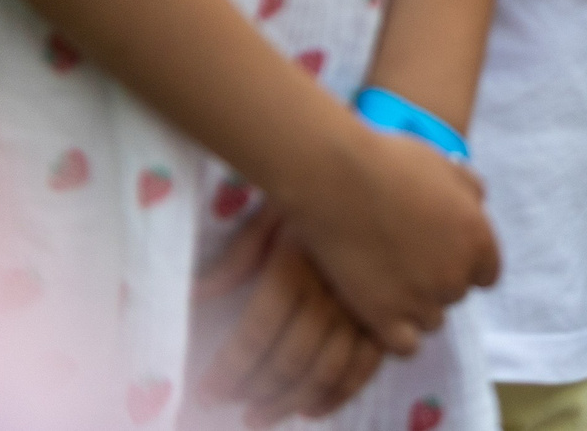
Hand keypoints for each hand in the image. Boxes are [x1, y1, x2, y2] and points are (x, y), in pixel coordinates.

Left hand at [195, 208, 383, 426]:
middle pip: (289, 358)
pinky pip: (366, 365)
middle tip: (232, 409)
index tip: (207, 391)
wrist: (381, 179)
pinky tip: (313, 410)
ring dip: (291, 401)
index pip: (257, 333)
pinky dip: (340, 394)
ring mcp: (365, 307)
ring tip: (261, 416)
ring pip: (326, 369)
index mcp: (296, 268)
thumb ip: (237, 258)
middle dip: (256, 391)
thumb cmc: (320, 194)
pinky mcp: (389, 314)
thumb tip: (197, 295)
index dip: (230, 368)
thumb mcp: (271, 215)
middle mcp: (331, 292)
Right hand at [274, 122, 497, 356]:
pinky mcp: (383, 317)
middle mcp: (455, 274)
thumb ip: (470, 190)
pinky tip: (379, 311)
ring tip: (388, 283)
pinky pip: (405, 345)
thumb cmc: (391, 164)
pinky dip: (396, 334)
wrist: (339, 181)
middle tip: (405, 262)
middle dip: (436, 281)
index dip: (464, 265)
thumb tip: (478, 202)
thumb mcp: (445, 165)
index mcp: (477, 238)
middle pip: (455, 294)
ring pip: (432, 320)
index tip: (439, 256)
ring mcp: (420, 299)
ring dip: (415, 307)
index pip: (486, 273)